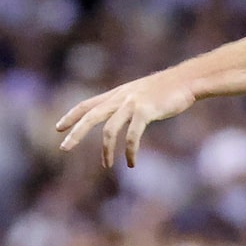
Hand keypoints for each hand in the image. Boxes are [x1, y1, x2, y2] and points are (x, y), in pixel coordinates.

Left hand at [56, 65, 195, 168]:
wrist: (187, 80)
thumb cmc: (167, 89)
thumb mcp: (141, 93)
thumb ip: (128, 103)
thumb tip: (123, 116)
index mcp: (117, 94)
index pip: (88, 104)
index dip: (72, 115)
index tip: (58, 127)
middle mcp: (120, 97)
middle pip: (91, 115)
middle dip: (76, 132)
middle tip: (64, 148)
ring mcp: (132, 103)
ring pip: (109, 128)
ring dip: (106, 150)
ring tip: (106, 165)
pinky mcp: (145, 111)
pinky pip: (132, 135)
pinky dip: (130, 150)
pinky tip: (131, 162)